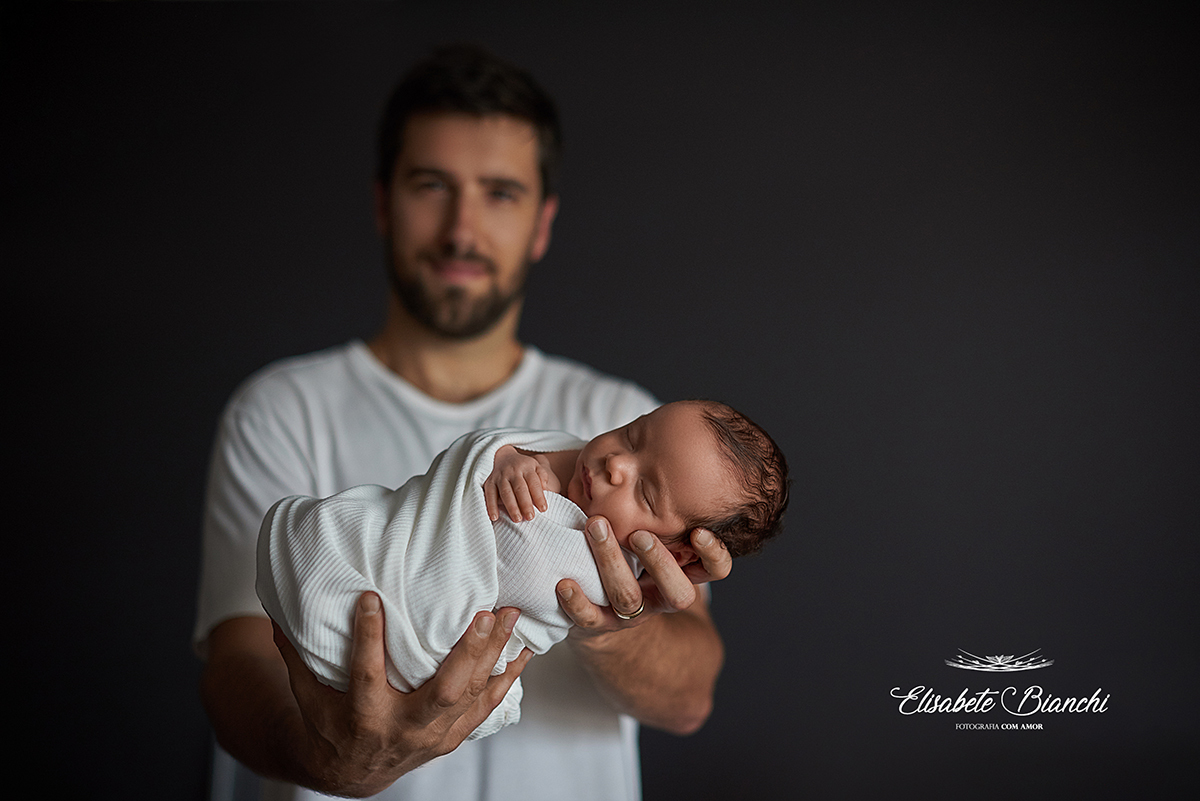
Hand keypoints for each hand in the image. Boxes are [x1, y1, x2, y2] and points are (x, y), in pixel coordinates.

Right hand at [273, 592, 530, 796]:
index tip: (370, 598)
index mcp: (363, 716)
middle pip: (442, 691)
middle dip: (467, 652)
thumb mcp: (307, 693)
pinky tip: (523, 650)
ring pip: (472, 696)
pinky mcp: (453, 736)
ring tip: (510, 616)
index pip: (366, 673)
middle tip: (484, 612)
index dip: (368, 636)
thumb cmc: (328, 722)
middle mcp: (403, 728)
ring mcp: (434, 736)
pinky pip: (487, 707)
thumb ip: (298, 652)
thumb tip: (278, 604)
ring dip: (495, 655)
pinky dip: (507, 678)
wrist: (351, 773)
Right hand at [483, 445, 555, 521]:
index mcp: (527, 468)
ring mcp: (500, 476)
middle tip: (530, 517)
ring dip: (511, 507)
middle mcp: (513, 471)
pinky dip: (491, 506)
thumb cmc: (524, 468)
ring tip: (517, 519)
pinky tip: (495, 517)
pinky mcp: (489, 482)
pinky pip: (489, 495)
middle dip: (525, 504)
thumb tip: (545, 486)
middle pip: (520, 488)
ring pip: (505, 492)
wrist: (504, 457)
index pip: (534, 483)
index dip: (539, 496)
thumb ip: (542, 476)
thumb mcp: (536, 466)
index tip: (543, 509)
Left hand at [557, 516, 732, 634]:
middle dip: (659, 562)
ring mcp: (632, 614)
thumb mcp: (649, 528)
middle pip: (677, 592)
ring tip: (595, 528)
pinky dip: (577, 602)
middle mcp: (662, 596)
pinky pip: (590, 618)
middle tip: (640, 535)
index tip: (698, 532)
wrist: (601, 603)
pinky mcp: (600, 623)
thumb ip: (655, 503)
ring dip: (611, 562)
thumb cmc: (628, 550)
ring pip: (628, 598)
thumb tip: (643, 458)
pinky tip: (564, 583)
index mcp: (683, 573)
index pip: (714, 569)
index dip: (713, 555)